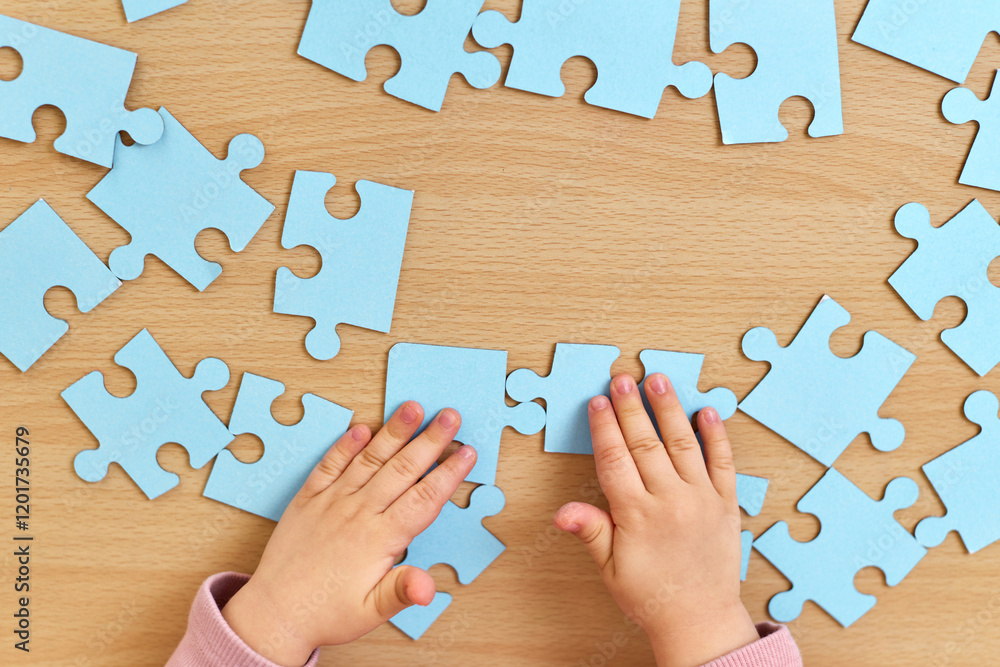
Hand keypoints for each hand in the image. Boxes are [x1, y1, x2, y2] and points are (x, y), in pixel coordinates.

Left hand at [221, 402, 474, 666]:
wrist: (275, 613)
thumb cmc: (327, 614)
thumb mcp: (371, 612)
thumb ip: (402, 592)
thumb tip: (428, 586)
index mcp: (378, 540)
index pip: (423, 499)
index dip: (449, 474)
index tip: (467, 452)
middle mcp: (357, 514)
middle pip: (402, 470)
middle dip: (430, 441)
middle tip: (450, 415)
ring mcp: (331, 503)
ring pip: (369, 460)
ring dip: (393, 432)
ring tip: (412, 407)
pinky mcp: (308, 499)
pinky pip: (329, 466)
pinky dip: (344, 446)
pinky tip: (361, 428)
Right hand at [554, 373, 758, 666]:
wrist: (699, 619)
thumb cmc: (650, 596)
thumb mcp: (611, 568)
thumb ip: (591, 531)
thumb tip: (561, 512)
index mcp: (637, 516)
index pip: (615, 459)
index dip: (604, 428)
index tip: (597, 402)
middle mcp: (670, 501)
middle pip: (646, 444)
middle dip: (631, 408)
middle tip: (622, 378)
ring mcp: (701, 500)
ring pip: (683, 444)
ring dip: (670, 409)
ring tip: (658, 380)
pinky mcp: (726, 505)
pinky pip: (723, 463)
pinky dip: (716, 436)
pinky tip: (707, 411)